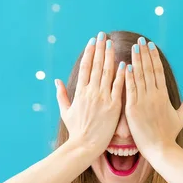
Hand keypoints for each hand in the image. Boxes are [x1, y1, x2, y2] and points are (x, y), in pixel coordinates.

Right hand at [55, 32, 125, 154]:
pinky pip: (119, 87)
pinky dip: (122, 75)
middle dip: (100, 49)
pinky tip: (125, 64)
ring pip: (107, 73)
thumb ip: (61, 95)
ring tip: (112, 44)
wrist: (85, 146)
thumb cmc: (76, 131)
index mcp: (80, 92)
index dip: (89, 53)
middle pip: (96, 65)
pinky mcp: (114, 107)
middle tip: (103, 35)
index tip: (92, 42)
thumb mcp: (65, 112)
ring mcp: (103, 99)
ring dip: (110, 57)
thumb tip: (57, 81)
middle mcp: (91, 93)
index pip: (85, 67)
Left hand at [124, 37, 182, 153]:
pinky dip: (128, 77)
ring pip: (139, 76)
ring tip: (133, 48)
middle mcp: (154, 95)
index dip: (154, 57)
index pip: (158, 71)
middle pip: (149, 70)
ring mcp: (143, 101)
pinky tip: (126, 66)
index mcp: (164, 95)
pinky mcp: (133, 109)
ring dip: (136, 60)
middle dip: (144, 54)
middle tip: (140, 41)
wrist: (160, 149)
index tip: (150, 46)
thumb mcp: (182, 116)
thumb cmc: (169, 135)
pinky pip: (130, 89)